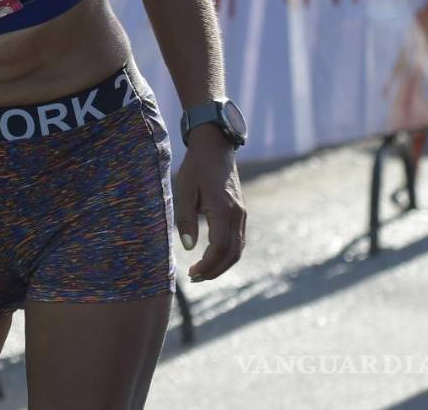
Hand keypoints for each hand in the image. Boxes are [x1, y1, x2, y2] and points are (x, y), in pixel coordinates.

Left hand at [173, 128, 246, 281]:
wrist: (216, 148)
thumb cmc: (196, 166)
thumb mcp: (184, 189)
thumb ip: (186, 219)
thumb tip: (189, 248)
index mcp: (223, 209)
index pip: (219, 247)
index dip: (208, 264)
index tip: (192, 273)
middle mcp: (237, 214)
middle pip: (232, 253)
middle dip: (215, 270)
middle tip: (196, 279)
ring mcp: (242, 214)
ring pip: (238, 249)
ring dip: (222, 265)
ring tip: (203, 273)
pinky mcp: (241, 213)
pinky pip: (239, 240)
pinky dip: (228, 254)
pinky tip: (214, 258)